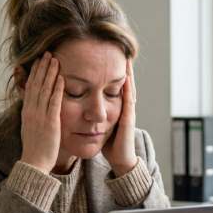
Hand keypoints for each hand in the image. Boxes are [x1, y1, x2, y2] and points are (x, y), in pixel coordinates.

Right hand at [17, 52, 64, 172]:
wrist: (34, 164)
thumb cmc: (35, 149)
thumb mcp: (30, 128)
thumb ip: (32, 116)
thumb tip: (32, 108)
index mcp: (27, 112)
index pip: (30, 87)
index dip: (35, 73)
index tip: (39, 61)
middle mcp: (31, 111)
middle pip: (36, 84)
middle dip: (42, 67)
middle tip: (47, 53)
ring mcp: (40, 116)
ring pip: (44, 89)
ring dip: (49, 73)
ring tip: (54, 59)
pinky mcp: (50, 122)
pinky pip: (54, 102)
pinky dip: (57, 89)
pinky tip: (62, 78)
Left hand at [102, 59, 137, 176]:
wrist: (119, 160)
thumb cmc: (109, 144)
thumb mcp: (101, 125)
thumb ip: (95, 114)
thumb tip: (83, 106)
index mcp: (117, 109)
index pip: (116, 87)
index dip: (113, 73)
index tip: (109, 58)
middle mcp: (124, 109)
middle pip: (125, 84)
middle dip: (124, 70)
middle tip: (122, 53)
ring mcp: (128, 113)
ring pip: (129, 90)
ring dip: (128, 75)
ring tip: (126, 60)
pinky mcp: (128, 120)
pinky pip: (128, 101)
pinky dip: (128, 89)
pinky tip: (126, 79)